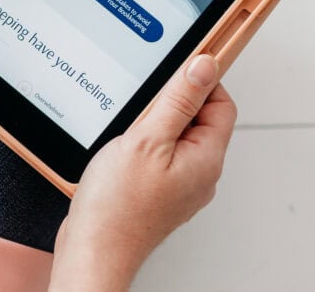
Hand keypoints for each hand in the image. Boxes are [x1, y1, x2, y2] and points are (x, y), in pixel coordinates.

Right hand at [48, 54, 236, 291]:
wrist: (94, 249)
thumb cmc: (118, 205)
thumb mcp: (148, 138)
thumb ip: (178, 100)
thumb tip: (205, 65)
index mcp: (206, 158)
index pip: (220, 104)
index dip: (199, 81)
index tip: (175, 67)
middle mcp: (199, 173)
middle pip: (197, 118)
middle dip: (169, 102)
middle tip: (142, 105)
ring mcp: (179, 185)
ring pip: (174, 137)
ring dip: (152, 124)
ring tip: (127, 131)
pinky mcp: (157, 192)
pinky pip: (157, 155)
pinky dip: (140, 144)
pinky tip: (118, 149)